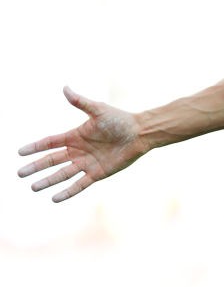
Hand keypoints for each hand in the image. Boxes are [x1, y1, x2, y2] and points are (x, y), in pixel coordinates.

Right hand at [18, 86, 147, 201]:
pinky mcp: (97, 173)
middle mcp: (78, 151)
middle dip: (36, 167)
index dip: (35, 147)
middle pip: (52, 160)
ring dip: (48, 181)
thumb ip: (80, 102)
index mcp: (75, 136)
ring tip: (33, 187)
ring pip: (62, 174)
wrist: (140, 132)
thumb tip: (65, 88)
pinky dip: (68, 191)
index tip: (19, 152)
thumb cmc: (120, 119)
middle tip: (20, 173)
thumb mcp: (98, 110)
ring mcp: (87, 163)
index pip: (50, 143)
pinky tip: (55, 198)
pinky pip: (79, 184)